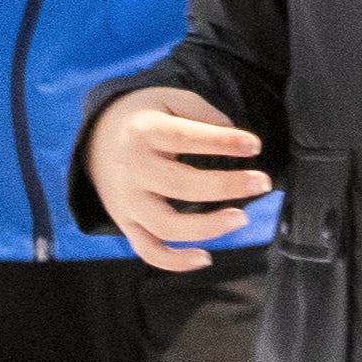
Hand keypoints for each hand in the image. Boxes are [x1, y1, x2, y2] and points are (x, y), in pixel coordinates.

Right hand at [84, 85, 263, 270]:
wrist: (98, 139)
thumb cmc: (146, 118)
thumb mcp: (168, 99)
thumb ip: (201, 113)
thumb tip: (236, 139)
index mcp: (143, 132)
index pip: (185, 138)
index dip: (222, 142)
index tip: (254, 146)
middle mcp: (133, 169)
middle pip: (181, 184)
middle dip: (226, 186)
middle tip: (263, 183)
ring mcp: (127, 201)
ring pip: (166, 225)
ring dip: (207, 227)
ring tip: (242, 217)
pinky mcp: (126, 223)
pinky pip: (147, 250)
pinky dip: (174, 262)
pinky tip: (205, 258)